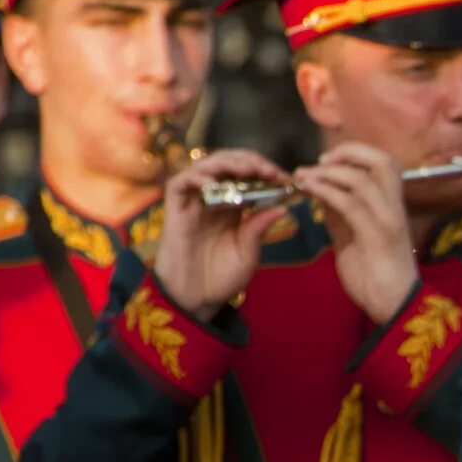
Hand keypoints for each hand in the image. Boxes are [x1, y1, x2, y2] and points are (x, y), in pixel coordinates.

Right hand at [153, 148, 287, 318]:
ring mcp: (194, 200)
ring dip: (228, 163)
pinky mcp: (175, 207)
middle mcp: (214, 198)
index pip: (250, 176)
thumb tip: (283, 207)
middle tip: (270, 171)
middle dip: (252, 162)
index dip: (267, 172)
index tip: (287, 179)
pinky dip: (197, 176)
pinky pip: (180, 181)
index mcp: (235, 206)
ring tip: (248, 170)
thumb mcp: (249, 252)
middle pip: (230, 164)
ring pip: (207, 166)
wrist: (196, 298)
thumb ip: (259, 228)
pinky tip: (213, 183)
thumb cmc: (222, 278)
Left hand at [292, 143, 415, 324]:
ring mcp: (388, 220)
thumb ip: (341, 213)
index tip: (328, 160)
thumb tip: (321, 191)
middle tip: (319, 162)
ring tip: (304, 176)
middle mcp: (395, 207)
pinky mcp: (377, 236)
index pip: (384, 162)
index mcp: (392, 205)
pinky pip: (350, 204)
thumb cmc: (375, 275)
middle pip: (381, 161)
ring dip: (327, 173)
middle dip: (347, 153)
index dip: (356, 152)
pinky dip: (326, 191)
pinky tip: (309, 190)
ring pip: (361, 179)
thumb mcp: (353, 237)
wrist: (392, 305)